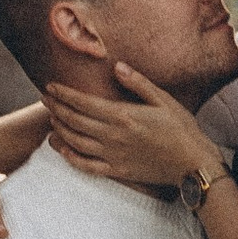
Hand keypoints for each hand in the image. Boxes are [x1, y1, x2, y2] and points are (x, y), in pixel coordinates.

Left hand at [47, 62, 217, 191]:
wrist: (192, 163)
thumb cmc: (182, 129)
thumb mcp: (164, 100)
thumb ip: (138, 83)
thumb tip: (117, 67)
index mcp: (123, 115)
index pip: (83, 102)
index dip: (64, 93)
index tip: (51, 86)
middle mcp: (113, 136)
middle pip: (74, 120)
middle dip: (56, 108)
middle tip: (45, 99)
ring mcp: (113, 156)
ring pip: (75, 142)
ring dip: (60, 129)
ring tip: (52, 119)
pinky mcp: (117, 171)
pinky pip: (87, 166)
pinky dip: (71, 157)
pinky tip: (63, 149)